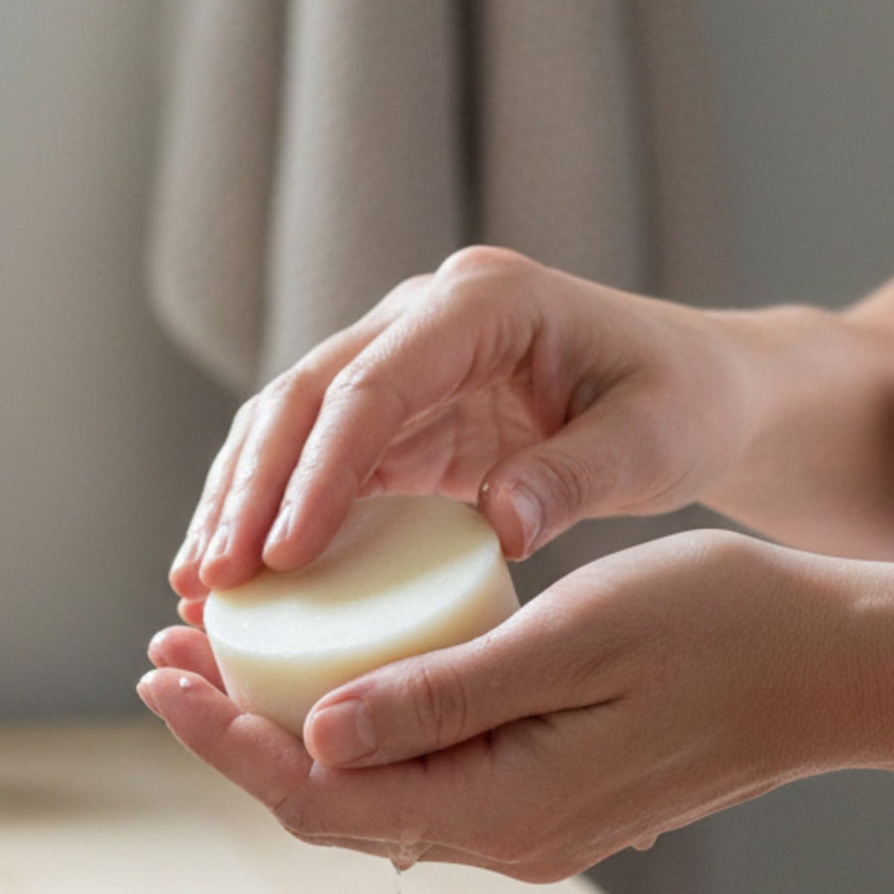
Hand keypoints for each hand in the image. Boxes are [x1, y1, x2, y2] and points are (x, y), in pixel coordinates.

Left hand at [141, 531, 855, 881]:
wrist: (834, 671)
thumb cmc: (721, 633)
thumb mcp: (572, 643)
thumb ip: (442, 696)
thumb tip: (314, 734)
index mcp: (500, 811)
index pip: (319, 791)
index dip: (227, 737)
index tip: (164, 674)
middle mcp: (500, 839)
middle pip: (326, 802)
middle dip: (237, 734)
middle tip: (168, 656)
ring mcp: (521, 827)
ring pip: (365, 792)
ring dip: (287, 732)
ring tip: (221, 661)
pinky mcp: (539, 799)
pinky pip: (415, 777)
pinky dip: (354, 730)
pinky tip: (326, 675)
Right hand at [170, 247, 774, 617]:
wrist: (696, 390)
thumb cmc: (684, 406)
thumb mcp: (655, 440)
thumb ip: (579, 476)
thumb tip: (499, 527)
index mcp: (485, 303)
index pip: (372, 385)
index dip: (316, 471)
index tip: (281, 555)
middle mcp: (423, 320)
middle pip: (302, 397)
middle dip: (247, 492)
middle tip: (210, 580)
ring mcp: (398, 363)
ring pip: (283, 426)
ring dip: (235, 505)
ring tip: (197, 590)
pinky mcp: (389, 417)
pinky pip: (306, 462)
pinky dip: (266, 519)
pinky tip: (233, 583)